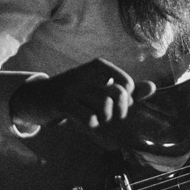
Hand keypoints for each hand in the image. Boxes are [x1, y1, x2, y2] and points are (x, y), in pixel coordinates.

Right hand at [10, 58, 156, 129]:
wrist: (36, 98)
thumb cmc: (75, 95)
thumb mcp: (100, 89)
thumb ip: (126, 90)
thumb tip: (153, 87)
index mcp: (99, 66)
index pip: (127, 84)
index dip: (128, 99)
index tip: (118, 104)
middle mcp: (87, 72)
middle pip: (117, 95)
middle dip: (119, 111)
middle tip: (109, 115)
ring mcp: (73, 87)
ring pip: (104, 105)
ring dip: (103, 118)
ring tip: (95, 117)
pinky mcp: (61, 103)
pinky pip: (88, 116)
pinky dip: (91, 123)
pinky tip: (85, 121)